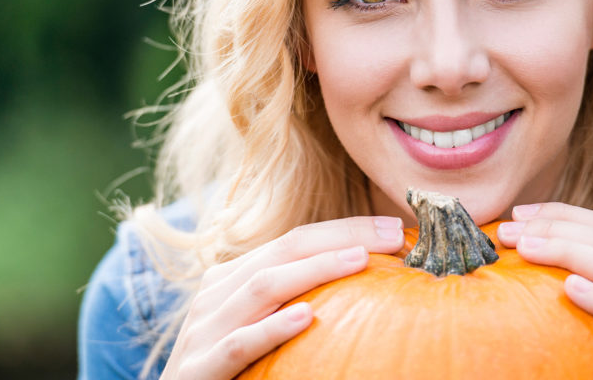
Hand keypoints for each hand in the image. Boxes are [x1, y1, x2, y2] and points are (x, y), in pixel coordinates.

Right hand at [161, 215, 404, 379]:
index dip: (343, 229)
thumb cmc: (225, 368)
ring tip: (359, 261)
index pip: (293, 241)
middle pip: (284, 251)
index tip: (392, 227)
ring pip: (263, 287)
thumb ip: (291, 300)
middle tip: (392, 234)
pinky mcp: (200, 368)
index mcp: (231, 279)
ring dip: (315, 270)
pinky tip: (306, 318)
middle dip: (341, 237)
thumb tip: (361, 280)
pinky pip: (240, 343)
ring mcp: (205, 329)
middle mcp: (217, 294)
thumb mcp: (253, 326)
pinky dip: (273, 328)